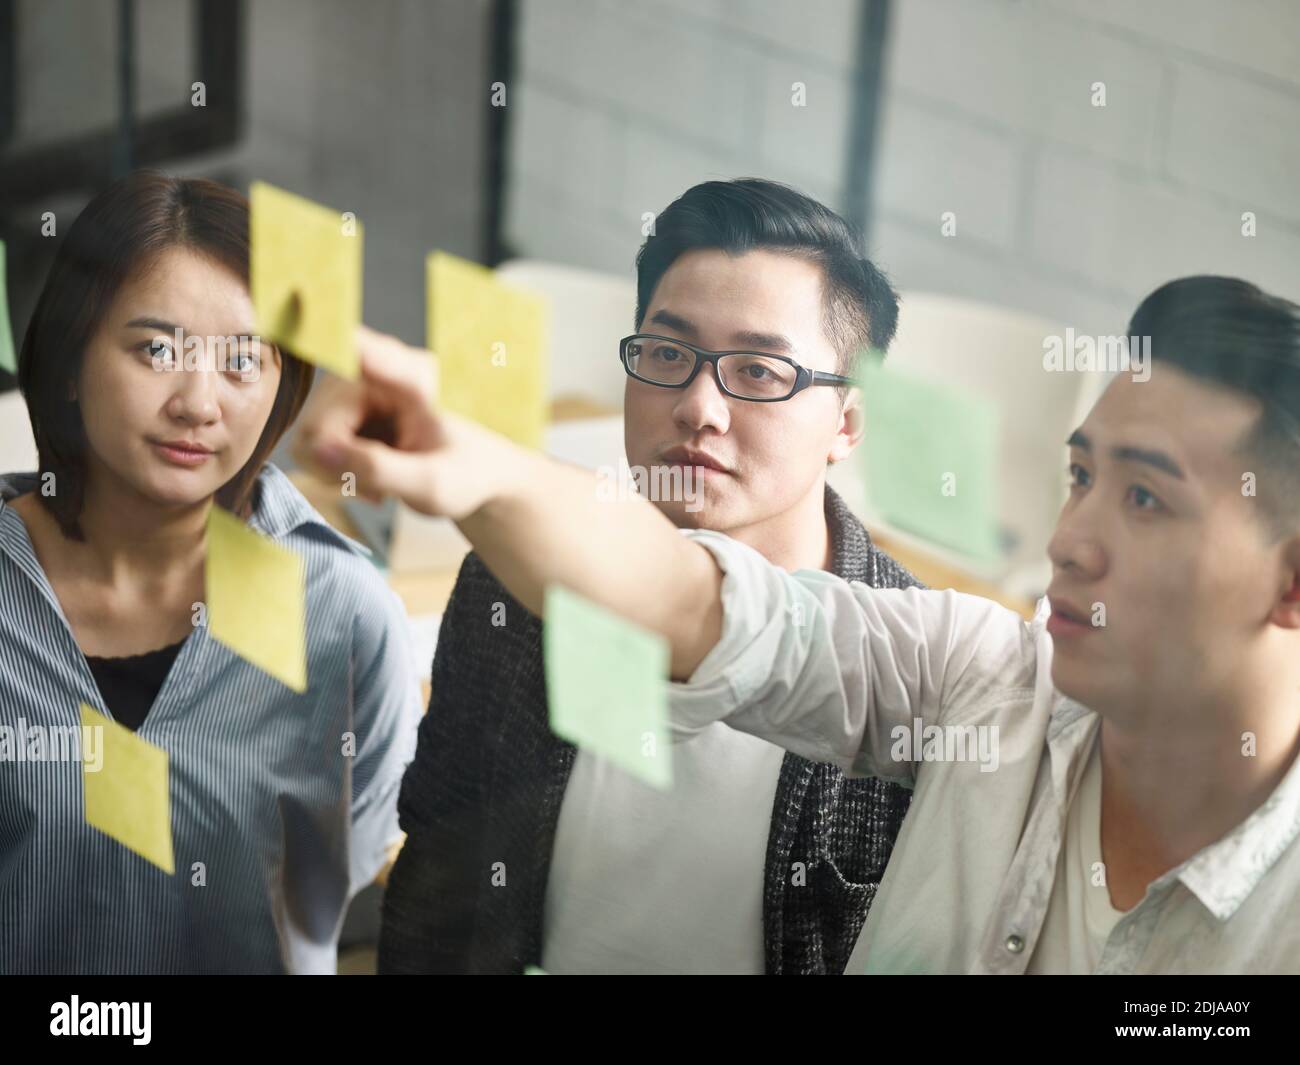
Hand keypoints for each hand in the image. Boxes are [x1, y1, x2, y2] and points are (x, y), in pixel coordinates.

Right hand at [297, 324, 522, 519]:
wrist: (478, 474)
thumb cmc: (466, 474)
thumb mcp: (431, 485)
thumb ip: (380, 469)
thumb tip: (320, 450)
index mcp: (415, 378)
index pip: (362, 348)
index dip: (321, 328)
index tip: (290, 312)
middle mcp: (380, 371)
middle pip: (318, 419)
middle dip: (338, 464)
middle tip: (372, 490)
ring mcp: (359, 386)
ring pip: (309, 432)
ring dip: (336, 469)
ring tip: (376, 485)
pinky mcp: (346, 403)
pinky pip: (314, 439)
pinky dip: (336, 465)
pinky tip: (368, 475)